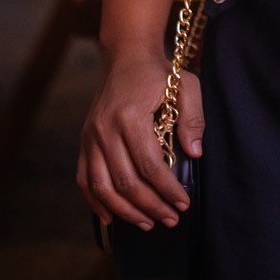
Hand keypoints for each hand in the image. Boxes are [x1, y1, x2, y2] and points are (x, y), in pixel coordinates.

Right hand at [77, 52, 203, 230]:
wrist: (127, 56)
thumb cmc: (160, 72)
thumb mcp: (186, 85)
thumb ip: (193, 118)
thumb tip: (195, 154)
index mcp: (130, 116)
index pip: (149, 164)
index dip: (166, 189)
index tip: (183, 203)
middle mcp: (105, 129)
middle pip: (125, 181)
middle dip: (150, 206)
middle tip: (171, 219)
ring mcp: (90, 136)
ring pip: (102, 187)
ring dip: (125, 211)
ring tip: (148, 224)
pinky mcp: (84, 141)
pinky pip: (84, 179)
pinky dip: (96, 202)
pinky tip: (112, 218)